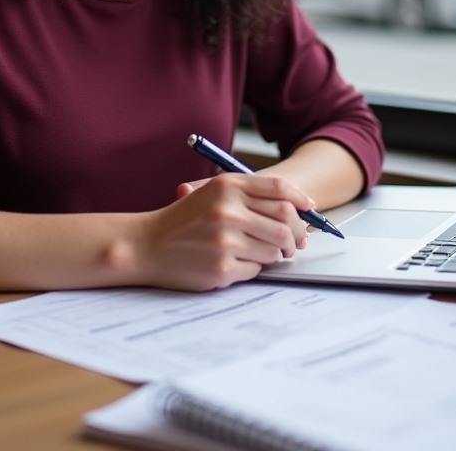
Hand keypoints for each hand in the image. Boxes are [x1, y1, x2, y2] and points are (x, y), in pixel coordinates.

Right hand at [128, 173, 312, 290]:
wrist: (146, 245)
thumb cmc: (182, 220)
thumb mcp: (212, 194)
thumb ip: (248, 195)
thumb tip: (294, 206)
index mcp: (228, 187)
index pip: (279, 190)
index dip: (300, 199)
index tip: (309, 208)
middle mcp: (228, 210)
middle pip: (285, 221)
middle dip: (296, 233)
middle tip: (295, 241)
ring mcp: (226, 240)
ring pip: (275, 249)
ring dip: (274, 254)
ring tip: (259, 252)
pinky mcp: (222, 267)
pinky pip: (257, 269)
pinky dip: (253, 267)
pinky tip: (236, 262)